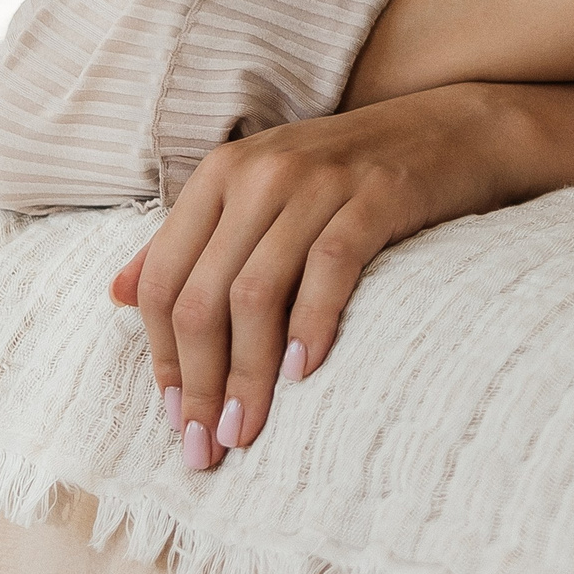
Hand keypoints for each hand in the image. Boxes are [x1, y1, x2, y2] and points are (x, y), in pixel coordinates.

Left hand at [111, 82, 510, 471]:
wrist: (458, 128)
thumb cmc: (355, 172)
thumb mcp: (264, 192)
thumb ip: (193, 238)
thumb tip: (115, 293)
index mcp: (221, 174)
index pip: (164, 280)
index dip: (163, 358)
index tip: (174, 417)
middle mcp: (261, 172)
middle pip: (204, 296)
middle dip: (199, 382)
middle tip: (206, 445)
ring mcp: (320, 181)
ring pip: (256, 293)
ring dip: (246, 375)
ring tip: (247, 429)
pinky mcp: (377, 194)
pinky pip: (329, 269)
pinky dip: (311, 326)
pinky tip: (305, 373)